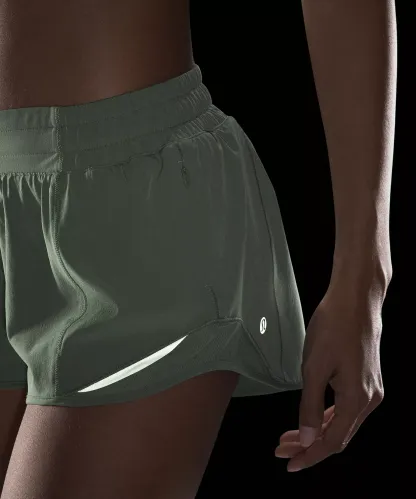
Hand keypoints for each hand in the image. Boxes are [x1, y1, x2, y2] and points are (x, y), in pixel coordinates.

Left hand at [274, 283, 385, 471]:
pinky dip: (326, 416)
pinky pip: (346, 408)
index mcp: (357, 399)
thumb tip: (308, 439)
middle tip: (282, 448)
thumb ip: (310, 407)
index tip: (289, 463)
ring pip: (341, 422)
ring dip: (316, 431)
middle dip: (309, 444)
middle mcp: (369, 399)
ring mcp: (370, 389)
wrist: (355, 299)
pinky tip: (311, 418)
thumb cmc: (333, 327)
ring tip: (290, 436)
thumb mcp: (313, 368)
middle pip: (337, 435)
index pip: (332, 442)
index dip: (310, 455)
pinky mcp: (366, 379)